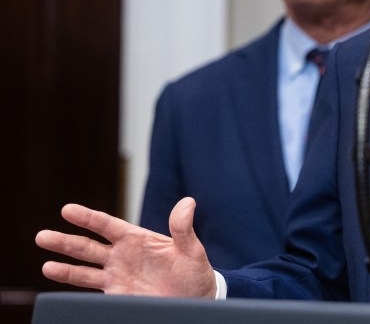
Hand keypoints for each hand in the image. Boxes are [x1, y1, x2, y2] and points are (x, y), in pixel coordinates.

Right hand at [35, 197, 215, 297]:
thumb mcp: (192, 250)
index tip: (67, 210)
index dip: (87, 218)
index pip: (106, 225)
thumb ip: (184, 228)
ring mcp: (116, 276)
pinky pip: (90, 293)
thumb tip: (188, 202)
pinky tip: (59, 286)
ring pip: (83, 270)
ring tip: (46, 264)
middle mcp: (121, 256)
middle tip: (42, 236)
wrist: (196, 299)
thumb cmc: (195, 272)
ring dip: (63, 268)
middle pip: (87, 247)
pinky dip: (73, 290)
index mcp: (136, 239)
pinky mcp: (116, 295)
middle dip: (65, 242)